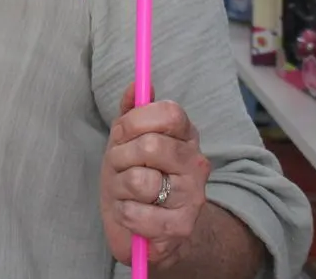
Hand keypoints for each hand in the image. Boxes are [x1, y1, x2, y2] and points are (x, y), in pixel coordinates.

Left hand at [100, 84, 210, 268]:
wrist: (151, 230)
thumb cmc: (136, 177)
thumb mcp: (127, 141)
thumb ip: (131, 112)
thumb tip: (136, 86)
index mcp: (186, 136)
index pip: (169, 112)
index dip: (136, 120)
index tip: (124, 133)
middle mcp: (196, 163)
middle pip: (150, 145)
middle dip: (121, 157)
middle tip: (121, 167)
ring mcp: (192, 197)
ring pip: (139, 180)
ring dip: (119, 188)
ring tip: (127, 193)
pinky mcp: (180, 227)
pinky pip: (136, 213)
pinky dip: (124, 214)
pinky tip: (131, 214)